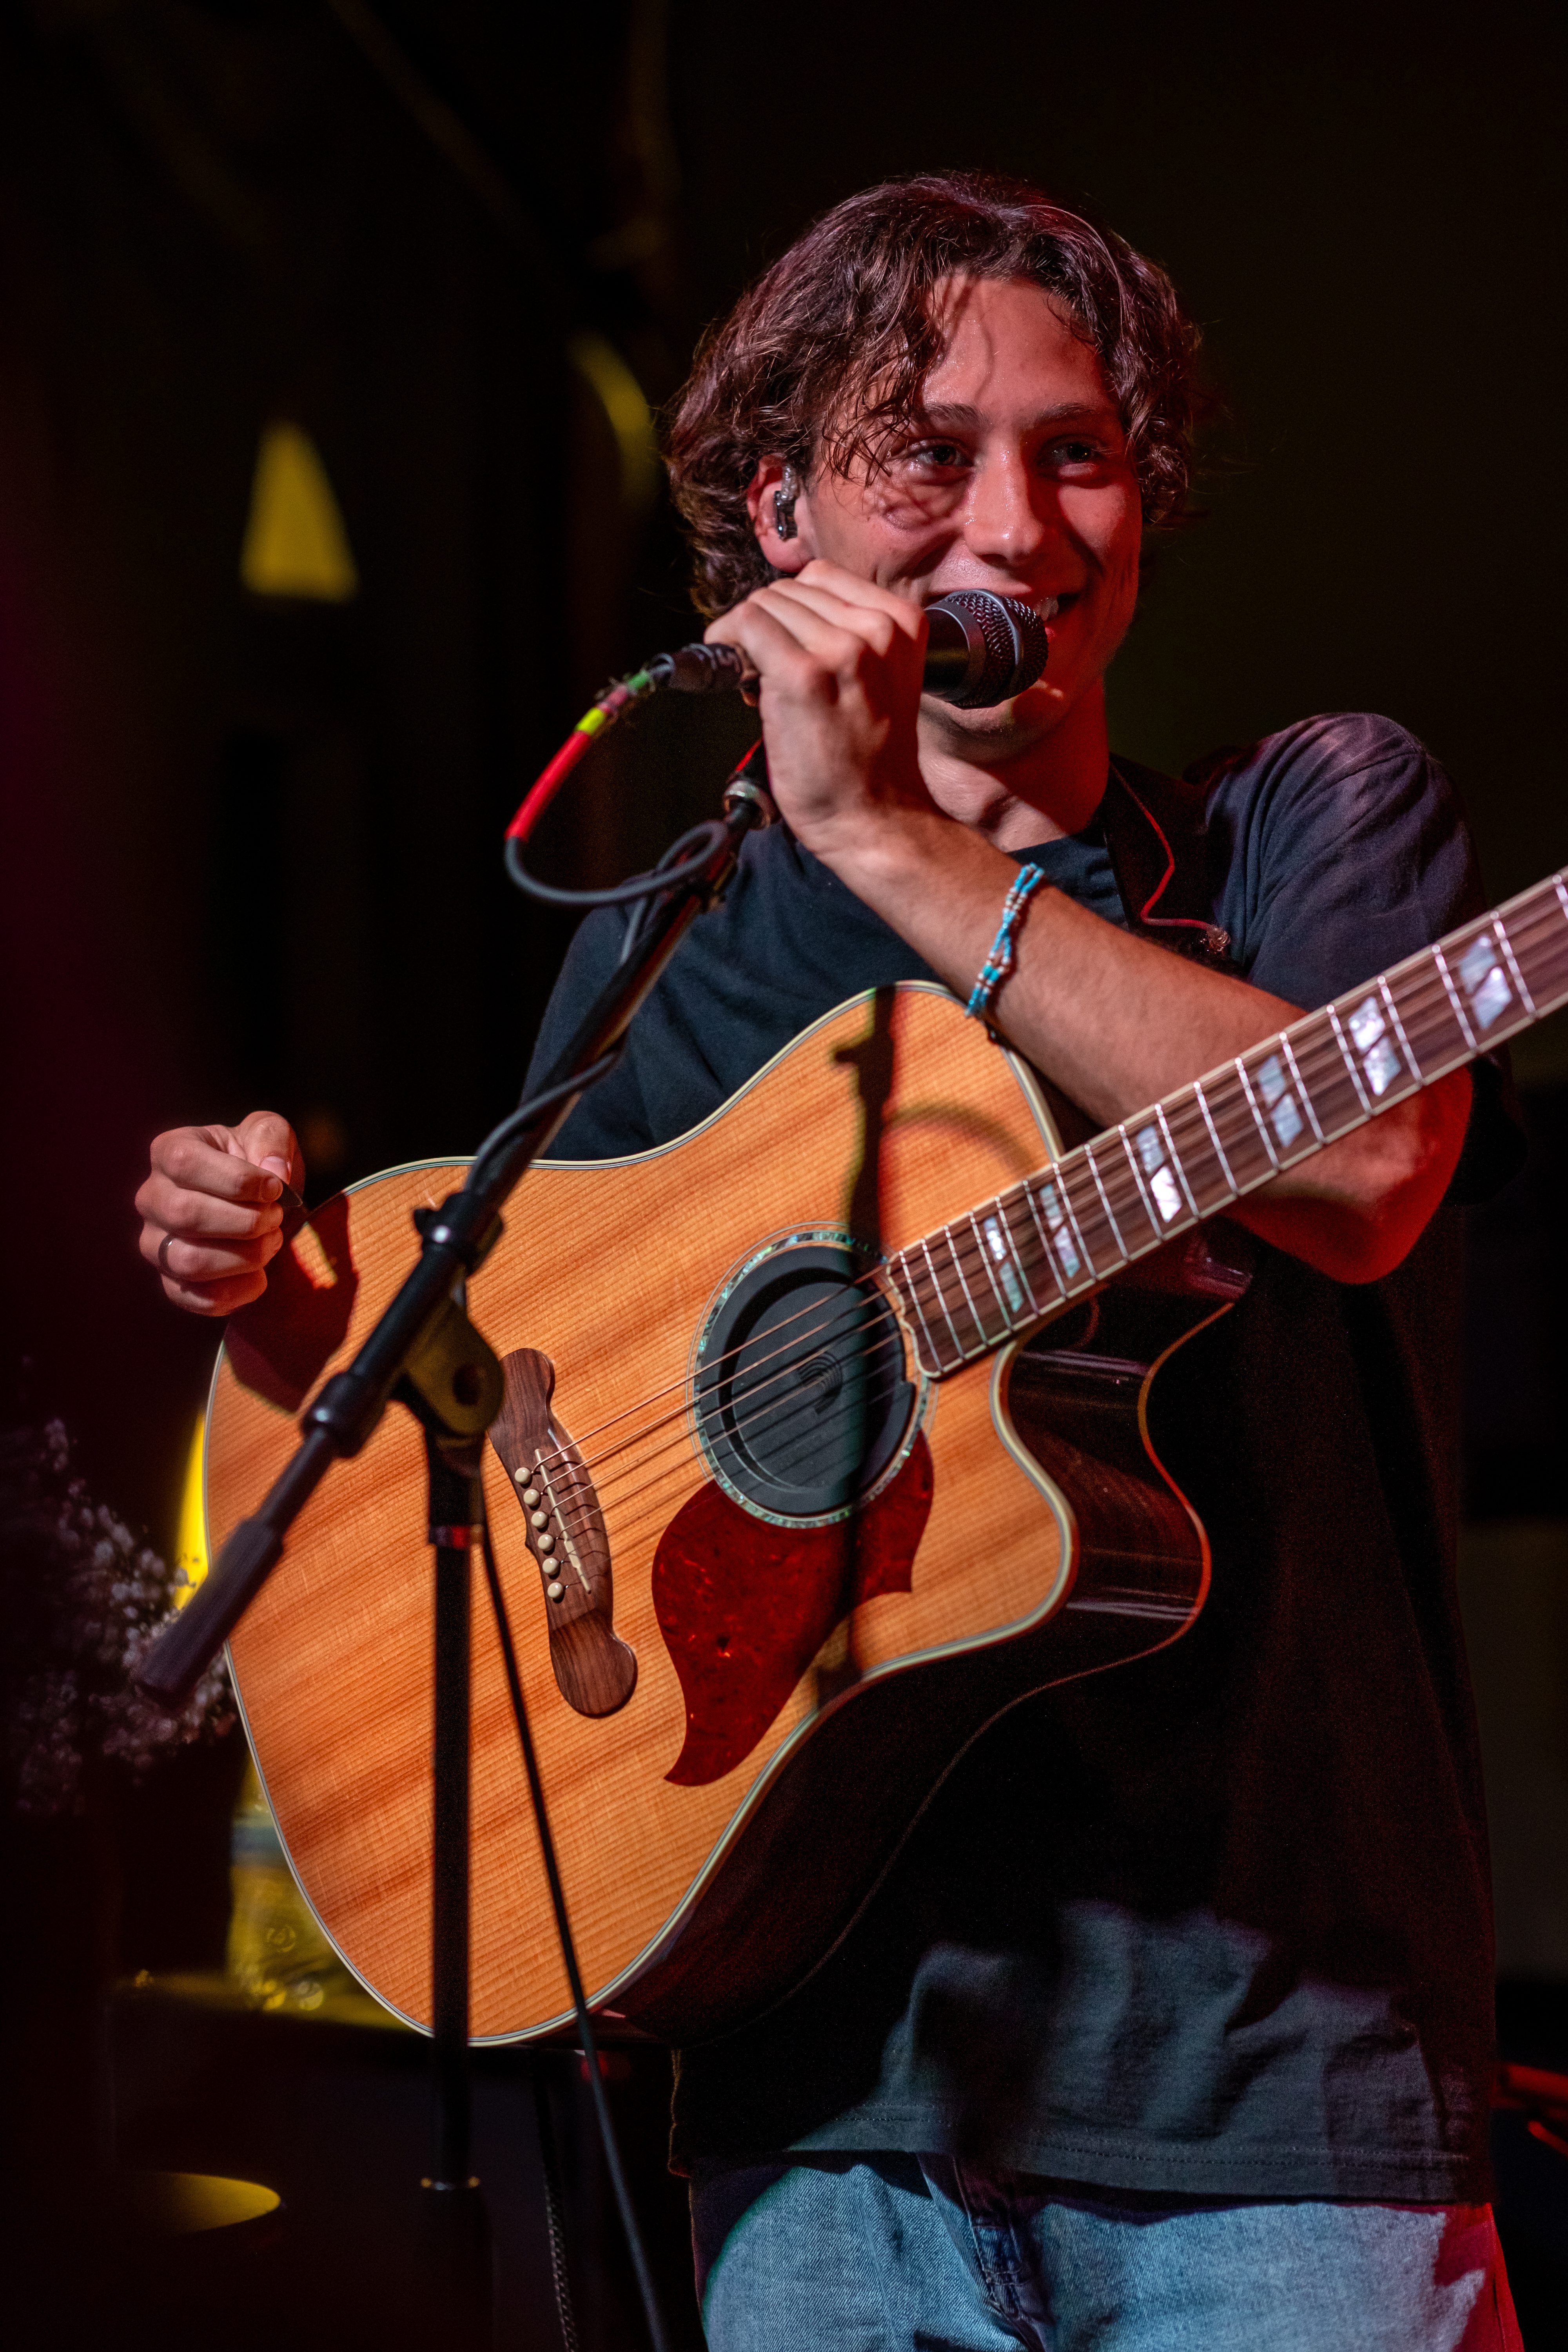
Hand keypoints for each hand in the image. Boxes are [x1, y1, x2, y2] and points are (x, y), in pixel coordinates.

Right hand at [135, 1112, 302, 1316]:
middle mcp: (151, 1198)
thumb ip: (272, 1139)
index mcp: (169, 1152)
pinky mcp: (172, 1282)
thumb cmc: (256, 1160)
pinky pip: (196, 1298)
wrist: (257, 1200)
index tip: (275, 1188)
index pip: (185, 1164)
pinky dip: (237, 1293)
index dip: (238, 1180)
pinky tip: (261, 1276)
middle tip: (275, 1217)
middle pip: (185, 1215)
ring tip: (271, 1242)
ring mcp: (155, 1244)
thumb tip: (274, 1174)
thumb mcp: (268, 1132)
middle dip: (245, 1221)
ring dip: (244, 1257)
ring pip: (187, 1262)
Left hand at [705, 561, 930, 860]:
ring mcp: (841, 650)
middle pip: (790, 589)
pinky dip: (727, 641)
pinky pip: (748, 626)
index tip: (776, 638)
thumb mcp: (881, 679)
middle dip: (765, 622)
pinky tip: (733, 673)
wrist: (877, 817)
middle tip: (759, 665)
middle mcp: (876, 629)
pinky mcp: (803, 675)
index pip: (822, 579)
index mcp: (901, 623)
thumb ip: (847, 637)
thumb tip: (781, 616)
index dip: (787, 607)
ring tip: (753, 677)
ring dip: (745, 634)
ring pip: (765, 604)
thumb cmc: (871, 761)